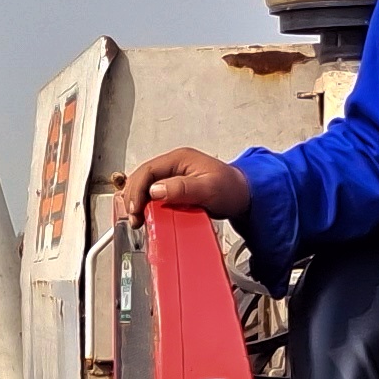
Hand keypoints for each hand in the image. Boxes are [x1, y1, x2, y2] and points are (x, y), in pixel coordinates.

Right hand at [120, 147, 249, 225]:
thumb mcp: (209, 188)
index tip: (136, 208)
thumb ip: (183, 189)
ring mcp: (173, 177)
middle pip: (142, 178)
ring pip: (145, 187)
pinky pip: (154, 196)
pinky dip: (148, 206)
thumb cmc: (232, 189)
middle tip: (135, 218)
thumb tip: (156, 190)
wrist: (244, 196)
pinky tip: (147, 216)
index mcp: (179, 159)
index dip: (137, 189)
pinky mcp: (175, 190)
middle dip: (134, 198)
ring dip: (138, 203)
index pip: (148, 171)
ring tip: (138, 219)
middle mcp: (173, 166)